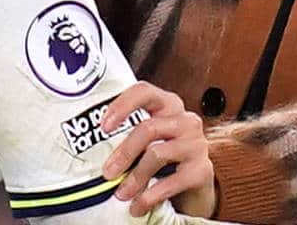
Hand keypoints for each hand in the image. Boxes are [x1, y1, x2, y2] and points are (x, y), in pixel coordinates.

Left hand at [99, 81, 215, 217]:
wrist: (195, 183)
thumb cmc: (165, 156)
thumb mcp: (149, 139)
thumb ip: (129, 134)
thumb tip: (94, 149)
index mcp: (168, 105)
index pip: (144, 91)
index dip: (121, 105)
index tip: (103, 126)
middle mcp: (186, 120)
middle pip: (148, 128)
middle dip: (124, 152)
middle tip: (107, 172)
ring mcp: (197, 144)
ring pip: (157, 154)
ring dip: (135, 177)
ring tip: (121, 194)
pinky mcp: (202, 169)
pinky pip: (171, 181)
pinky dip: (151, 195)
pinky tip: (139, 205)